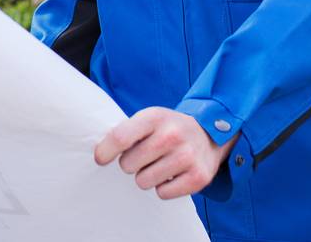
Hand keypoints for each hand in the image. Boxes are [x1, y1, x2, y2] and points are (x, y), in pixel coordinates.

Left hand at [95, 106, 234, 199]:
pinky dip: (163, 188)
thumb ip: (127, 132)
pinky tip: (172, 174)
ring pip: (143, 182)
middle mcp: (172, 135)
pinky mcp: (198, 177)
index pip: (120, 137)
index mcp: (155, 117)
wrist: (210, 134)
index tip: (101, 159)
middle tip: (143, 158)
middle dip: (130, 164)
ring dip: (146, 177)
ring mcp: (187, 156)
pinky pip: (162, 194)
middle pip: (129, 164)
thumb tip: (100, 154)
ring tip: (158, 165)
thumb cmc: (169, 129)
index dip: (105, 151)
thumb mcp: (150, 119)